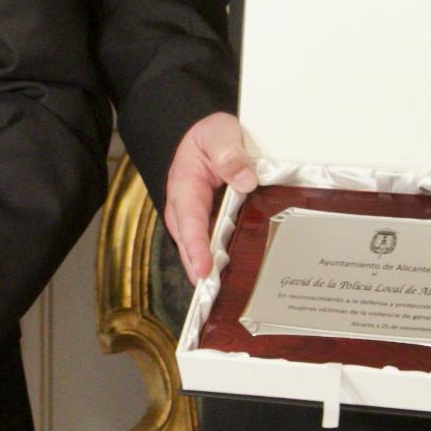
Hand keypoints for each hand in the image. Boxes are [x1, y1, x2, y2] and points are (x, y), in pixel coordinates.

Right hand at [163, 112, 258, 283]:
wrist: (202, 135)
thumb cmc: (208, 135)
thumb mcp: (219, 133)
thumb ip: (229, 154)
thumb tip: (245, 181)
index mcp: (184, 186)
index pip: (189, 220)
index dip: (196, 247)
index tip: (204, 269)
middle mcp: (184, 208)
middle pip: (189, 243)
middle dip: (199, 269)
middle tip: (212, 296)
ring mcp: (194, 218)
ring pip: (199, 248)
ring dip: (210, 270)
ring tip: (222, 295)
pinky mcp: (206, 222)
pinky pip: (210, 243)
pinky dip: (219, 260)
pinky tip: (233, 276)